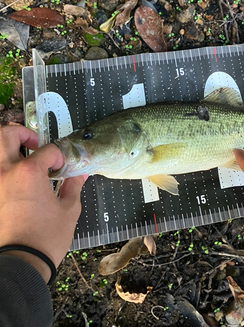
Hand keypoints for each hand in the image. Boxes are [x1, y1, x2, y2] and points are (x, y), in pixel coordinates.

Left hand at [0, 125, 86, 282]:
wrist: (20, 265)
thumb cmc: (46, 238)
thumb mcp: (68, 210)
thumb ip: (72, 187)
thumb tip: (79, 175)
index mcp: (29, 172)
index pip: (46, 150)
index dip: (58, 156)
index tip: (62, 167)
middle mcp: (5, 173)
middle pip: (6, 135)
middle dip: (21, 134)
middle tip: (34, 144)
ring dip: (7, 150)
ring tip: (20, 158)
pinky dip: (4, 172)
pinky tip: (16, 181)